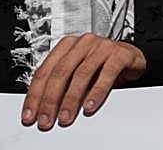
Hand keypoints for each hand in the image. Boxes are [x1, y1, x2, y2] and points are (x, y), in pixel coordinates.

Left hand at [21, 33, 145, 129]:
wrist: (131, 57)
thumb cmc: (102, 66)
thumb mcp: (78, 74)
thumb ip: (62, 85)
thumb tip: (44, 109)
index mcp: (67, 46)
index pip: (44, 71)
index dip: (35, 95)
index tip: (30, 115)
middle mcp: (83, 43)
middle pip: (60, 72)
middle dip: (51, 100)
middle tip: (47, 119)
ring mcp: (102, 47)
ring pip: (81, 74)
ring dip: (71, 99)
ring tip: (66, 117)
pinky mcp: (119, 54)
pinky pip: (106, 74)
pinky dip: (96, 92)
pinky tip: (90, 106)